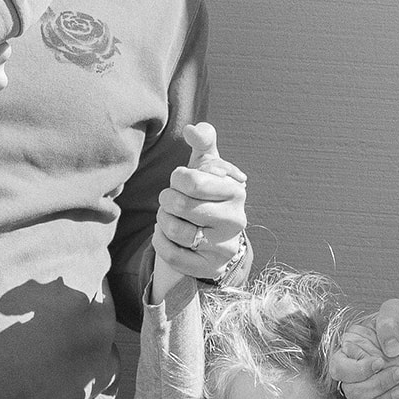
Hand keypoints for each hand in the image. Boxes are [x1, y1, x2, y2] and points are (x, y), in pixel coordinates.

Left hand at [152, 122, 247, 283]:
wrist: (213, 235)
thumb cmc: (207, 193)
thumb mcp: (207, 165)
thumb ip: (203, 141)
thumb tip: (191, 129)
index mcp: (236, 190)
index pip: (189, 179)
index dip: (176, 179)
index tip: (181, 182)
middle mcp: (236, 219)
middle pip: (179, 205)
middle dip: (167, 200)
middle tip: (172, 201)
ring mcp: (225, 247)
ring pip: (174, 230)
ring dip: (163, 221)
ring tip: (171, 218)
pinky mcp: (210, 268)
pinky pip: (171, 254)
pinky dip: (161, 242)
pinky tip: (168, 236)